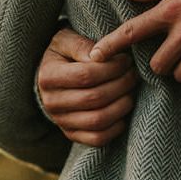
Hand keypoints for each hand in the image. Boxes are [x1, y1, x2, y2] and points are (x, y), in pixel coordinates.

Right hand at [37, 27, 139, 147]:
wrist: (54, 79)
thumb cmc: (65, 55)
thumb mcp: (67, 41)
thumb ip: (82, 45)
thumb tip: (99, 57)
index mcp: (48, 76)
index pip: (85, 75)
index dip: (111, 68)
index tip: (125, 60)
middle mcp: (51, 102)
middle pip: (94, 98)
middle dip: (121, 85)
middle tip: (133, 74)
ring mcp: (61, 122)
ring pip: (98, 120)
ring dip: (122, 105)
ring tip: (130, 90)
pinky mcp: (72, 135)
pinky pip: (98, 138)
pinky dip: (117, 127)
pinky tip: (123, 109)